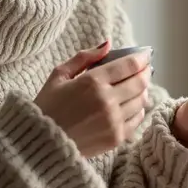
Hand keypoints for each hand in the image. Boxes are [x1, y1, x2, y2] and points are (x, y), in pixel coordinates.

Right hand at [34, 40, 152, 157]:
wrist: (42, 143)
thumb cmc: (47, 106)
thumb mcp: (59, 75)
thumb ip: (84, 57)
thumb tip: (108, 44)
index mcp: (92, 82)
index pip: (129, 65)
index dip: (142, 58)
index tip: (145, 55)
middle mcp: (107, 101)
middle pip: (140, 82)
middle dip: (145, 73)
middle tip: (144, 69)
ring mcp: (113, 121)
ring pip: (141, 100)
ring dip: (143, 91)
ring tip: (137, 86)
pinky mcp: (116, 138)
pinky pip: (137, 119)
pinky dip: (138, 110)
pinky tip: (131, 105)